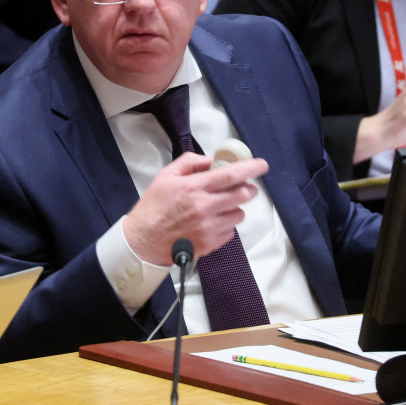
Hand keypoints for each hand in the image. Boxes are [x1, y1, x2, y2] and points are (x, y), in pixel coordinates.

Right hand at [122, 153, 268, 264]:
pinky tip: (211, 223)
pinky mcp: (210, 244)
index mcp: (194, 187)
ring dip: (235, 208)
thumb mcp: (166, 176)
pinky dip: (226, 225)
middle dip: (248, 188)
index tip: (262, 165)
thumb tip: (212, 160)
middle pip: (241, 195)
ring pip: (238, 214)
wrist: (143, 240)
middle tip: (245, 187)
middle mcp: (205, 207)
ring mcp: (209, 228)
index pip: (230, 175)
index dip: (250, 168)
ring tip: (220, 207)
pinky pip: (230, 232)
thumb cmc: (154, 206)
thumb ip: (190, 163)